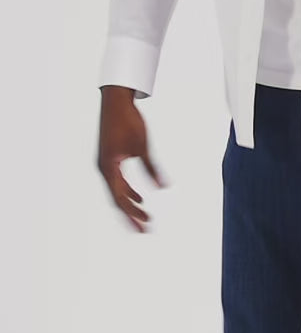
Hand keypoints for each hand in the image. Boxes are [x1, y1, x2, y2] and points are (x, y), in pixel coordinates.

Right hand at [97, 87, 167, 232]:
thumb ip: (153, 168)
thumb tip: (165, 187)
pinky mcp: (110, 159)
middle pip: (117, 199)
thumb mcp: (143, 146)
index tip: (145, 227)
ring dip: (130, 204)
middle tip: (146, 230)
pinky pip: (118, 182)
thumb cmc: (129, 121)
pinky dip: (128, 191)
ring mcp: (105, 165)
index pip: (120, 199)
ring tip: (146, 216)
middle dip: (131, 215)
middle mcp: (104, 169)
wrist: (116, 102)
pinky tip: (140, 197)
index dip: (132, 215)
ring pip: (117, 191)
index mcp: (109, 168)